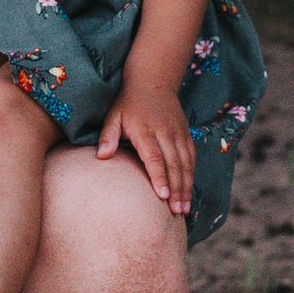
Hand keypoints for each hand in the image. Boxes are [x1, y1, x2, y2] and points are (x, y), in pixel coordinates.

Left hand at [98, 72, 194, 216]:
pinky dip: (191, 174)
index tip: (163, 196)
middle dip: (177, 190)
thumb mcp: (114, 116)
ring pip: (186, 163)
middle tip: (177, 212)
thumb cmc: (128, 102)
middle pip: (174, 165)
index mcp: (146, 131)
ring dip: (186, 186)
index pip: (154, 158)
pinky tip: (189, 190)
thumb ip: (108, 136)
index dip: (159, 177)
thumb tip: (102, 156)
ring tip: (185, 208)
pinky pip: (191, 156)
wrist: (153, 80)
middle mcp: (165, 133)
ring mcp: (178, 133)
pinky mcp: (185, 133)